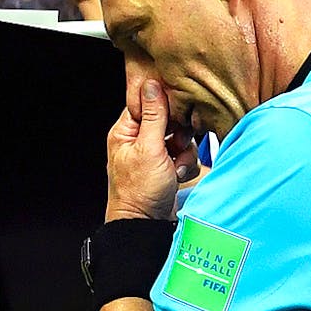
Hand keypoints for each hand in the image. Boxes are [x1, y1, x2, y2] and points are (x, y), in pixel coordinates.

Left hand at [106, 80, 198, 221]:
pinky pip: (184, 157)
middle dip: (178, 134)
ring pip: (180, 139)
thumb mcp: (149, 149)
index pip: (146, 103)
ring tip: (175, 167)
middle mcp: (138, 142)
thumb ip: (153, 116)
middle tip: (175, 146)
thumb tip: (152, 85)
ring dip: (183, 153)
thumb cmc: (139, 192)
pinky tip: (177, 177)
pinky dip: (185, 166)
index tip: (176, 112)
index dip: (164, 105)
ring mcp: (153, 156)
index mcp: (125, 132)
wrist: (146, 226)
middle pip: (168, 121)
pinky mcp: (167, 169)